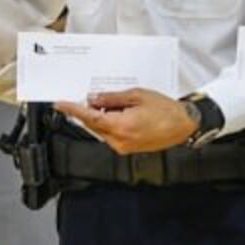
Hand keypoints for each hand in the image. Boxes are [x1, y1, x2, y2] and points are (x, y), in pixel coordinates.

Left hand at [55, 88, 195, 155]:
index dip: (72, 110)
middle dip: (91, 110)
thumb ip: (112, 98)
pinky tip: (123, 113)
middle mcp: (119, 140)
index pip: (89, 117)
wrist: (184, 125)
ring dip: (102, 116)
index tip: (60, 104)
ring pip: (102, 130)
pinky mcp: (127, 149)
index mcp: (121, 126)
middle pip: (94, 124)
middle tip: (96, 96)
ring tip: (119, 104)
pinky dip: (111, 123)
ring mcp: (123, 147)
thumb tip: (94, 98)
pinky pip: (111, 135)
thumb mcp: (137, 96)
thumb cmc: (166, 110)